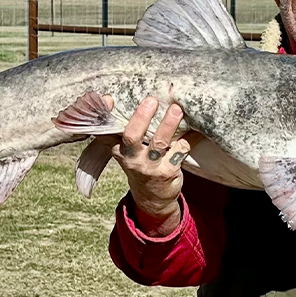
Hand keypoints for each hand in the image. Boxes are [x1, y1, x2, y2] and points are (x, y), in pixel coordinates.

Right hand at [99, 95, 197, 235]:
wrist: (152, 198)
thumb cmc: (139, 164)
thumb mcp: (125, 151)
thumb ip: (122, 129)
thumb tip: (114, 99)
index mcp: (119, 149)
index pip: (106, 132)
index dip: (106, 115)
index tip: (109, 98)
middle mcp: (131, 158)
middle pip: (132, 137)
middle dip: (142, 117)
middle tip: (151, 100)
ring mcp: (150, 166)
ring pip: (159, 143)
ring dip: (168, 124)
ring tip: (176, 110)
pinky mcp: (167, 172)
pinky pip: (179, 152)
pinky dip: (184, 141)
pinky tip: (189, 134)